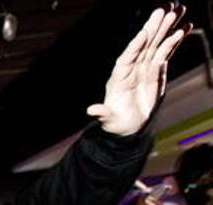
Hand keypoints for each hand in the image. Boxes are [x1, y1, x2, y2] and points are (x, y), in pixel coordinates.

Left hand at [87, 6, 188, 135]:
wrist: (127, 125)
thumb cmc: (116, 122)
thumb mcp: (108, 119)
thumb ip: (102, 113)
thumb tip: (91, 111)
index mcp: (118, 79)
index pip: (126, 59)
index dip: (134, 47)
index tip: (143, 34)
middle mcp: (130, 69)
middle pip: (142, 46)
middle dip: (152, 28)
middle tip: (162, 10)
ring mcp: (143, 68)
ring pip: (154, 45)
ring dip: (164, 29)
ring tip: (175, 12)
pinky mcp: (154, 70)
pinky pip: (164, 53)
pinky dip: (173, 42)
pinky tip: (182, 29)